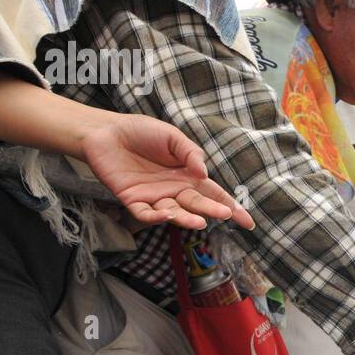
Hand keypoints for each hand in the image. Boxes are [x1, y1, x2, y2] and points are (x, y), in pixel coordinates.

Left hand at [80, 115, 253, 230]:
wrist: (106, 132)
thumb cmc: (142, 132)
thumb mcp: (172, 137)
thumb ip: (190, 153)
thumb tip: (204, 173)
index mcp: (188, 175)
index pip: (214, 194)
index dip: (231, 207)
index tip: (247, 222)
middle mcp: (174, 190)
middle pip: (197, 204)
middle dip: (212, 211)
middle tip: (224, 215)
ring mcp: (154, 197)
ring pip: (174, 213)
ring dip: (186, 219)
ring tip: (198, 222)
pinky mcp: (133, 200)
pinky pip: (145, 214)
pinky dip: (154, 217)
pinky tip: (166, 216)